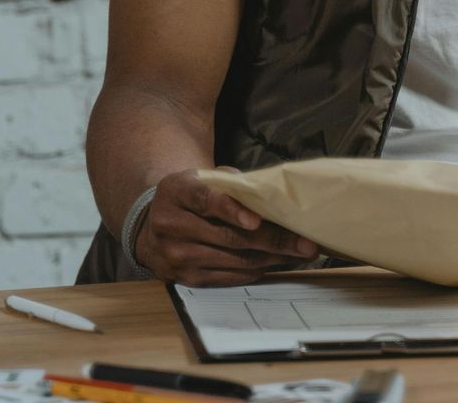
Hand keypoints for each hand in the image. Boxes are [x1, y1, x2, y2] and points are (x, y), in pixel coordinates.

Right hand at [134, 168, 319, 285]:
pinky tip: (276, 263)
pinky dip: (255, 270)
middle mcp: (171, 225)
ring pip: (234, 260)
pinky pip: (228, 276)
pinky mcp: (186, 278)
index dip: (232, 210)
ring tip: (300, 254)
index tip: (256, 220)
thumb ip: (230, 182)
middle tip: (305, 243)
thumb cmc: (190, 197)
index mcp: (176, 192)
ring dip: (272, 258)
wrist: (152, 226)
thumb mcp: (201, 179)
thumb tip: (269, 194)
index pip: (205, 200)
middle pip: (229, 237)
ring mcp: (177, 255)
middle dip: (273, 240)